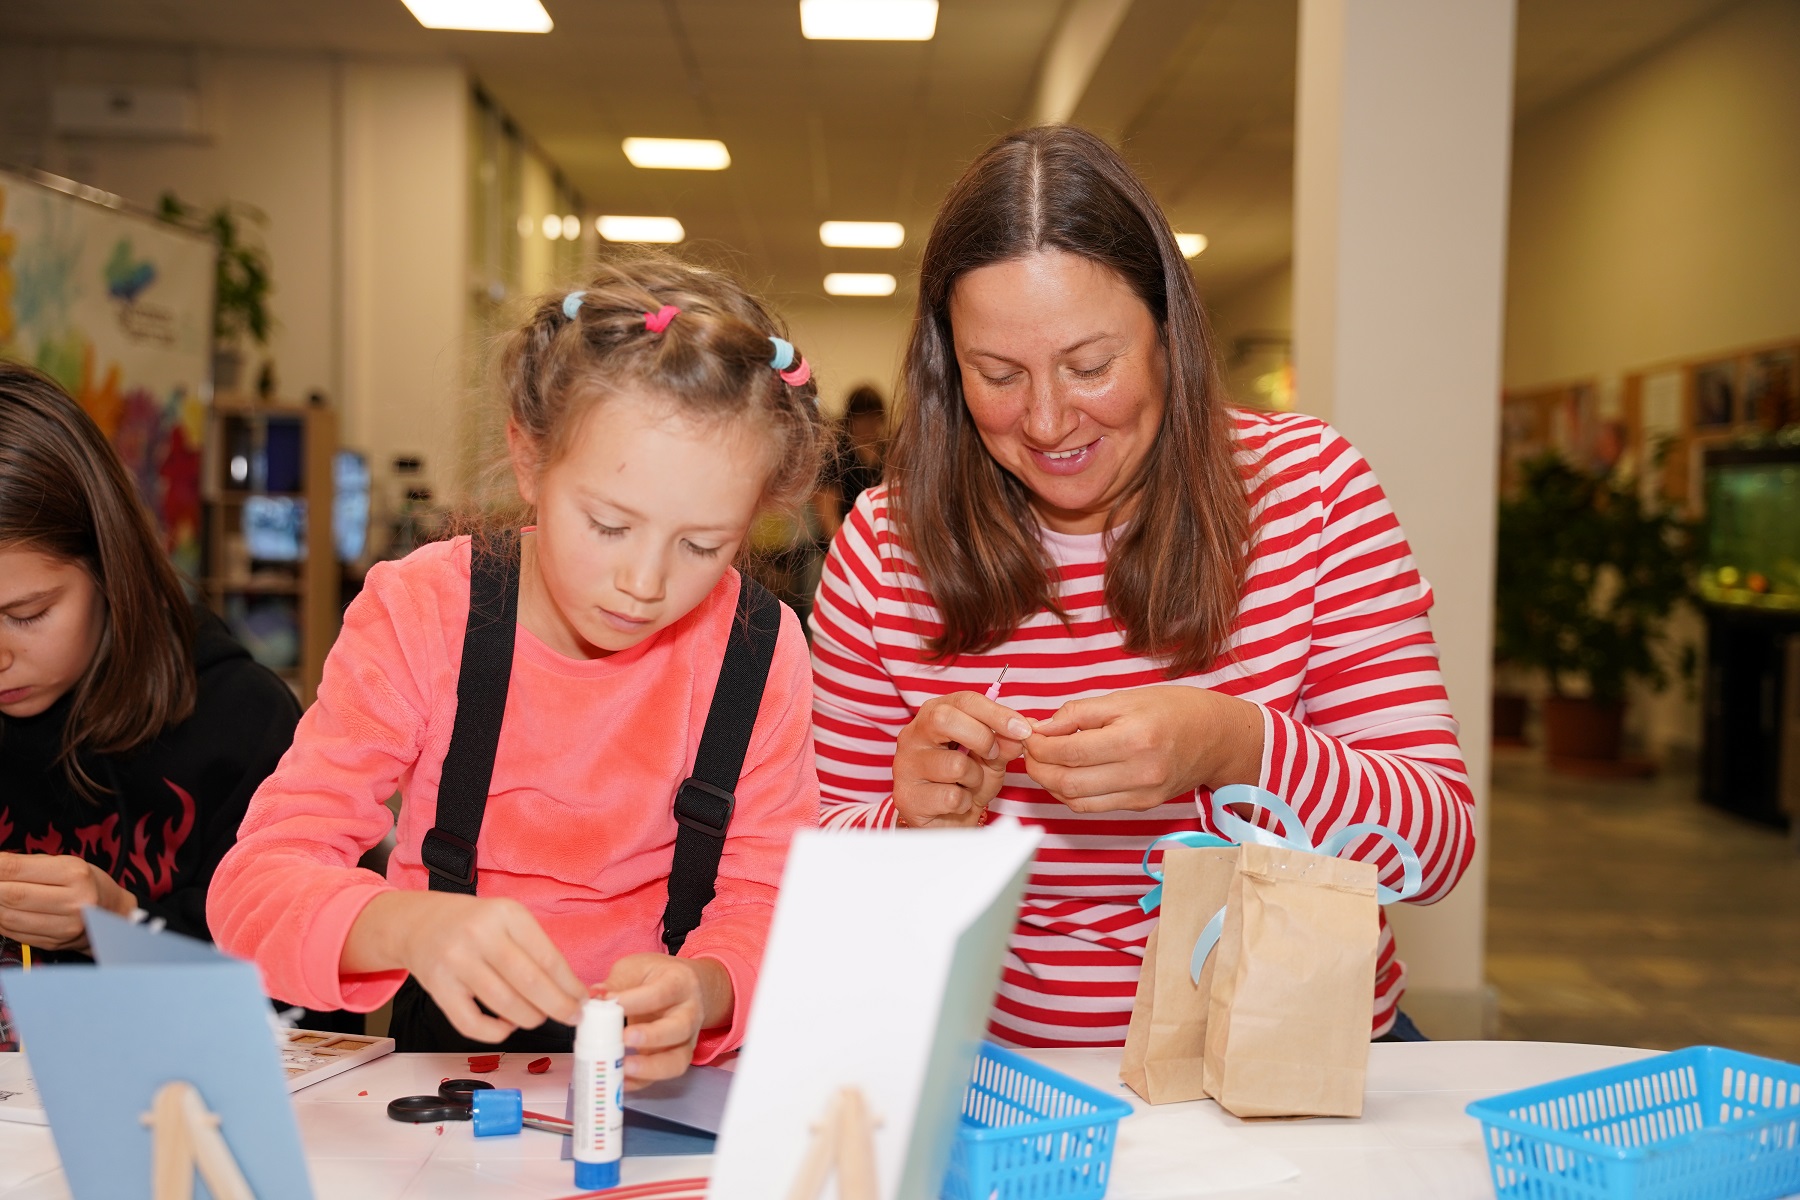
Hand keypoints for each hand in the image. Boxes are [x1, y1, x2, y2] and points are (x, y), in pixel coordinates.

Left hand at [0, 852, 136, 951]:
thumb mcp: (65, 863)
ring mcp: (63, 927)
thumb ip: (26, 864)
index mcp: (76, 875)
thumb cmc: (86, 883)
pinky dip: (0, 920)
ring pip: (7, 917)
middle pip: (12, 895)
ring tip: (0, 895)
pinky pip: (12, 932)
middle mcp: (73, 903)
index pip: (17, 869)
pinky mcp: (52, 942)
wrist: (111, 913)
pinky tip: (4, 910)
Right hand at [342, 890, 586, 1043]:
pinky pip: (472, 1024)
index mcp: (506, 914)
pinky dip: (497, 1032)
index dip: (570, 985)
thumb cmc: (475, 925)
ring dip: (530, 1018)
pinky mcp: (438, 988)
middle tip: (573, 1017)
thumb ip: (536, 948)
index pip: (548, 957)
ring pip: (505, 1004)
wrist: (421, 923)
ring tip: (538, 1017)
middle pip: (530, 982)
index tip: (583, 1000)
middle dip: (558, 1006)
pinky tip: (507, 1025)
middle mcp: (480, 935)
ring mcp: (456, 962)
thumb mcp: (508, 920)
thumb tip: (572, 990)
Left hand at [598, 953, 731, 1086]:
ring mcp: (686, 1039)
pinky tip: (620, 1081)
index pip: (661, 993)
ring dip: (651, 1067)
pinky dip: (641, 1082)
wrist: (688, 987)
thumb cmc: (656, 976)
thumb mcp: (637, 968)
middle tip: (625, 1038)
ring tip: (624, 1067)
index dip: (635, 1001)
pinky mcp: (677, 1058)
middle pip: (679, 1028)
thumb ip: (617, 982)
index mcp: (680, 983)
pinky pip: (663, 1076)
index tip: (610, 1003)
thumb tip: (595, 997)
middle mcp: (690, 1013)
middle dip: (652, 1036)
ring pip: (677, 1059)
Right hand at [892, 692, 1031, 826]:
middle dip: (982, 738)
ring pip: (954, 764)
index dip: (996, 713)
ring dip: (975, 778)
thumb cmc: (966, 781)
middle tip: (992, 756)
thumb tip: (1018, 735)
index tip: (1023, 729)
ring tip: (968, 784)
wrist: (947, 821)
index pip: (964, 701)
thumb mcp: (992, 758)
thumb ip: (1004, 743)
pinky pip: (950, 796)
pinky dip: (964, 802)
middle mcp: (913, 735)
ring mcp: (906, 765)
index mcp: (934, 715)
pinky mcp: (908, 797)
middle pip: (944, 719)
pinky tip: (956, 802)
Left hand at [1023, 686, 1263, 813]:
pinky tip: (1067, 774)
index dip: (1039, 745)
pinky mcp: (1142, 806)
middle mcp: (1139, 772)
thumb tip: (1041, 727)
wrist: (1217, 737)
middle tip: (1030, 749)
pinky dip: (1072, 794)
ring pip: (1076, 800)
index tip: (1028, 733)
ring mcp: (1141, 794)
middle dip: (1038, 767)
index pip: (1069, 751)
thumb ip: (1080, 713)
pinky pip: (1094, 806)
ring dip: (1051, 783)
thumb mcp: (1125, 698)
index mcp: (1134, 738)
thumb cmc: (1173, 709)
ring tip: (1045, 761)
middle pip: (1067, 782)